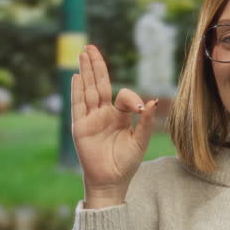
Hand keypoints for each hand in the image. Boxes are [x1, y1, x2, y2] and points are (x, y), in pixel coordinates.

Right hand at [71, 44, 158, 199]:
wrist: (111, 182)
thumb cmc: (126, 164)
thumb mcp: (140, 142)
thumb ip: (146, 122)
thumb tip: (152, 102)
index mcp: (119, 116)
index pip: (121, 95)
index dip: (131, 98)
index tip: (139, 109)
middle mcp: (104, 114)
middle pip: (99, 84)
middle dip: (96, 66)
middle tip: (91, 47)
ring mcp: (90, 119)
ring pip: (88, 90)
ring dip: (85, 72)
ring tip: (82, 54)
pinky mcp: (80, 127)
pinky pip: (78, 106)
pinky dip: (77, 91)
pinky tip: (76, 77)